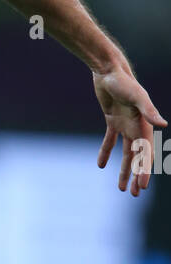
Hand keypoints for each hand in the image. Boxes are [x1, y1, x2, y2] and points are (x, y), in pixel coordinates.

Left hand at [95, 61, 165, 195]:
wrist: (108, 69)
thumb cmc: (123, 81)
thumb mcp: (137, 96)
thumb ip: (149, 111)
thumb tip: (163, 124)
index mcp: (143, 125)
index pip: (145, 153)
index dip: (145, 171)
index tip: (142, 187)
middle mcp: (136, 126)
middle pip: (137, 157)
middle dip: (137, 175)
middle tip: (134, 194)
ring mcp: (124, 124)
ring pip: (125, 152)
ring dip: (124, 169)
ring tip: (122, 188)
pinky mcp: (111, 119)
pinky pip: (109, 140)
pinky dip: (105, 151)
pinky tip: (100, 166)